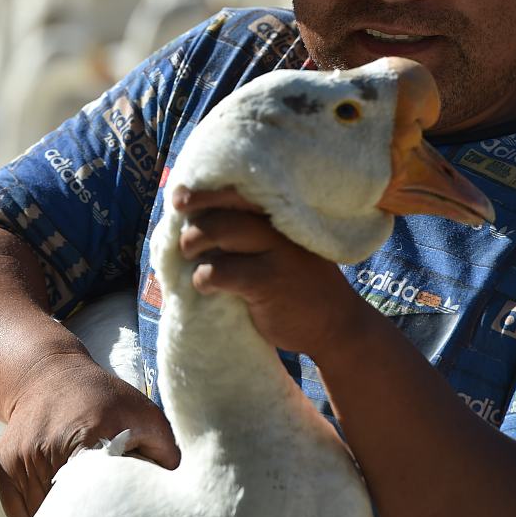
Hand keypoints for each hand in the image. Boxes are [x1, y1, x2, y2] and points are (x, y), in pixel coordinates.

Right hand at [0, 353, 178, 516]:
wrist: (46, 372)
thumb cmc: (99, 395)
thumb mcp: (142, 412)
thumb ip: (165, 449)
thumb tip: (177, 482)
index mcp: (87, 436)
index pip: (92, 496)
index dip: (99, 511)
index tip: (108, 514)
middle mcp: (48, 448)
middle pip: (62, 507)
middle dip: (77, 515)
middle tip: (93, 514)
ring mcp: (22, 457)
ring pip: (38, 511)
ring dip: (55, 514)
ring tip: (74, 510)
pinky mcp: (5, 463)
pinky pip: (17, 508)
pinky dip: (32, 515)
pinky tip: (51, 510)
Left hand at [171, 185, 368, 358]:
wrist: (337, 326)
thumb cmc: (296, 284)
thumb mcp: (281, 249)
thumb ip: (251, 231)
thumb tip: (193, 218)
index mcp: (281, 214)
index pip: (236, 190)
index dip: (203, 192)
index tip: (179, 198)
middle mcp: (279, 225)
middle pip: (221, 209)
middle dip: (193, 224)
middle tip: (187, 244)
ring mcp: (276, 251)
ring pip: (217, 231)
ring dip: (193, 245)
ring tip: (193, 260)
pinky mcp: (267, 281)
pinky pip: (218, 271)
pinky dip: (203, 278)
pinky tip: (206, 286)